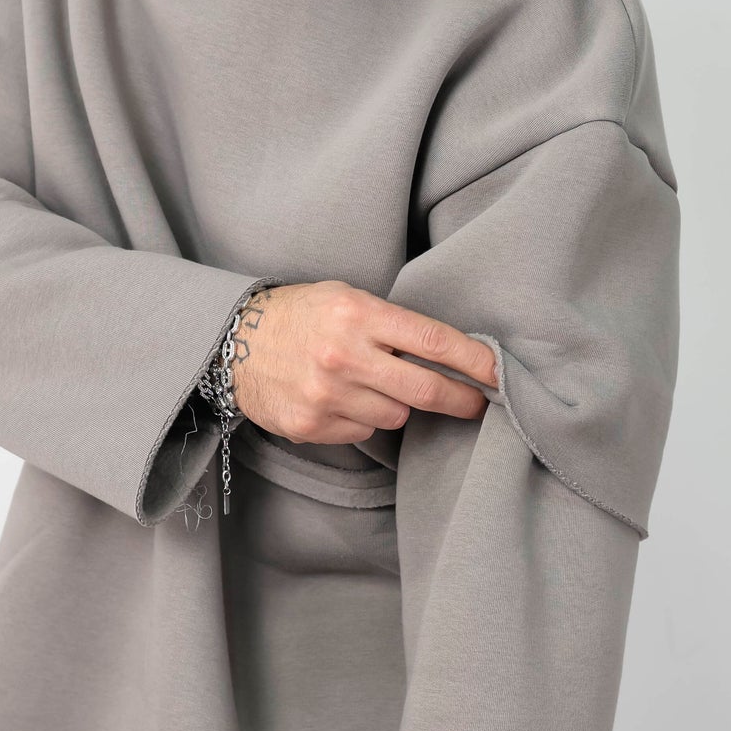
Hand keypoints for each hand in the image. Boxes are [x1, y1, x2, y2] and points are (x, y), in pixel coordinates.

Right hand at [228, 281, 497, 444]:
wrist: (231, 342)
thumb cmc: (299, 315)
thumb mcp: (345, 299)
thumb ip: (392, 325)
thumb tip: (449, 357)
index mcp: (357, 315)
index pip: (434, 341)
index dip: (475, 362)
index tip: (499, 375)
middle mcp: (344, 356)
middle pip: (425, 390)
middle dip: (461, 400)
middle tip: (477, 404)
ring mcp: (326, 395)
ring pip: (395, 415)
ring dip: (395, 403)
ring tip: (368, 383)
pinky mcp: (311, 425)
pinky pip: (362, 431)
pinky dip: (360, 418)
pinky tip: (338, 398)